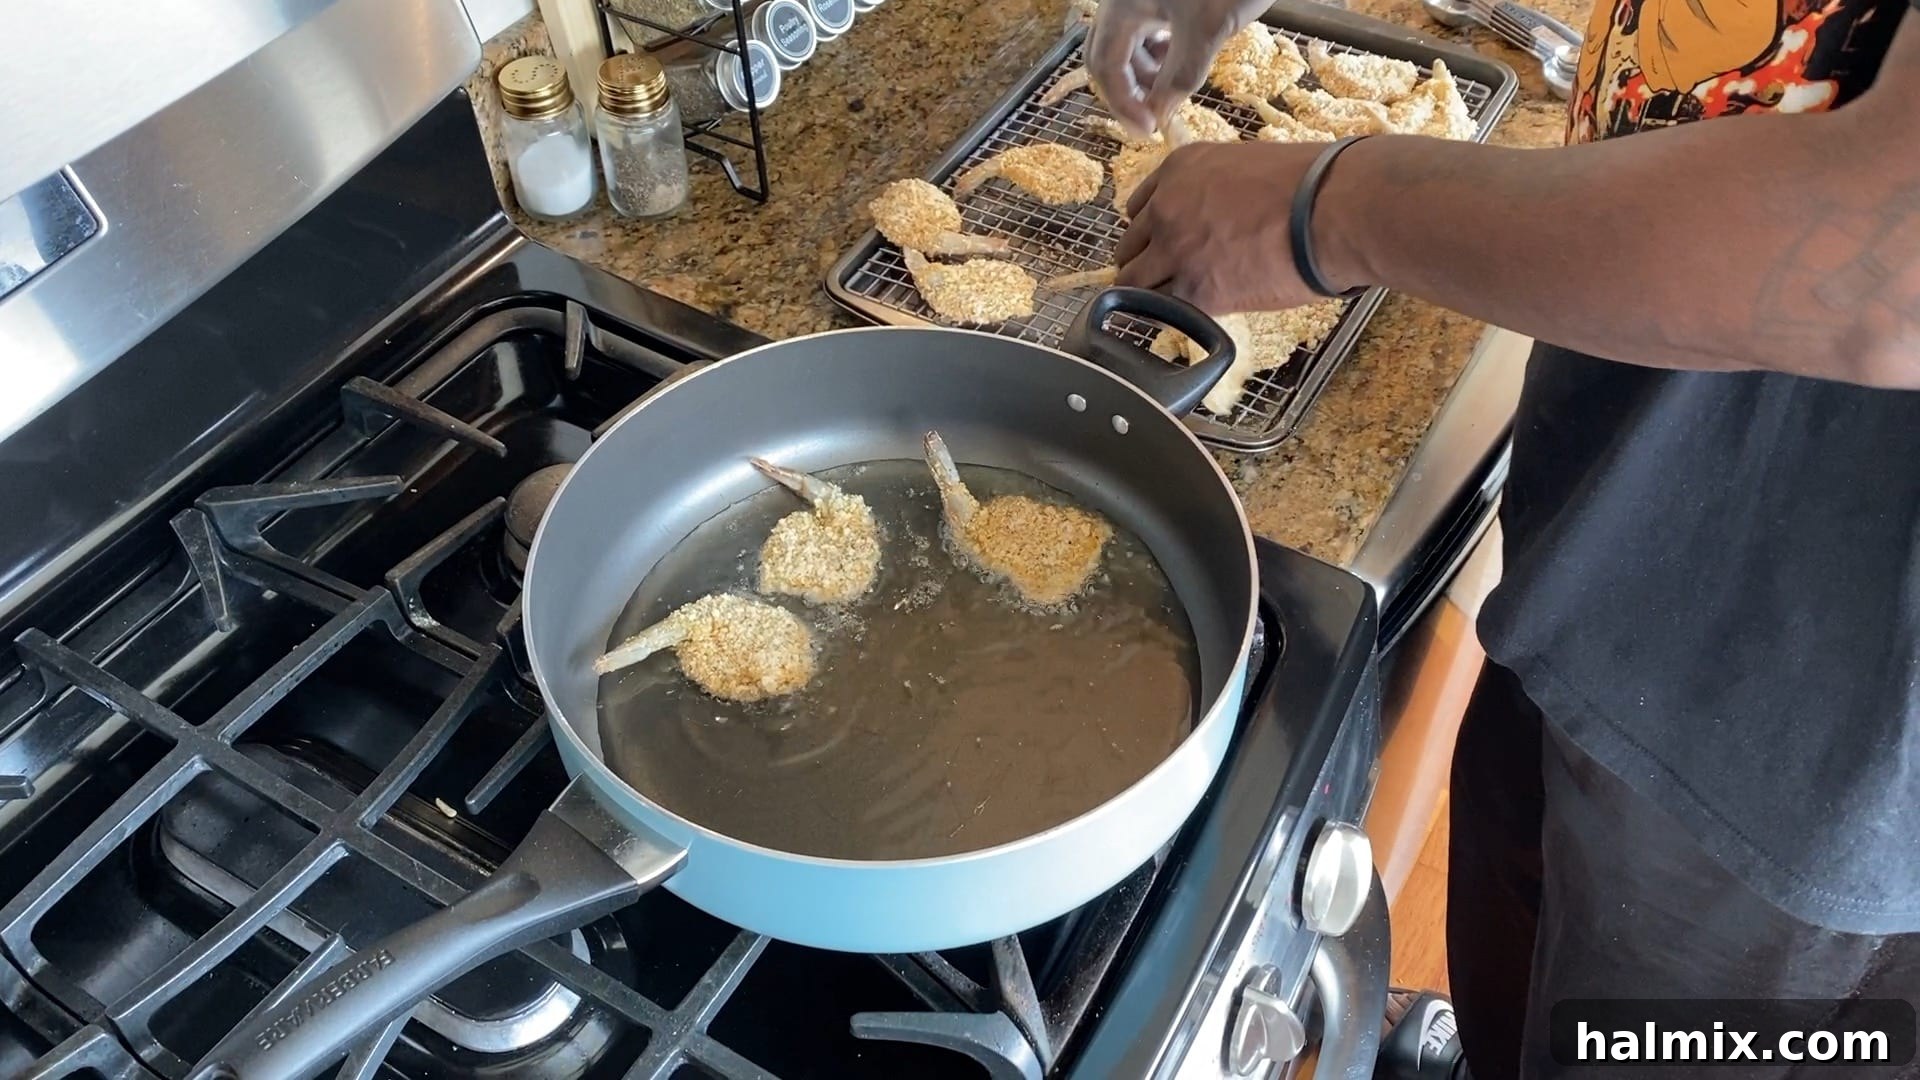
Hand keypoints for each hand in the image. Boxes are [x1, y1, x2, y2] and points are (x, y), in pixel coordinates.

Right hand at [1085, 0, 1269, 134]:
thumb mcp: (1208, 31)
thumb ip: (1180, 77)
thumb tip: (1160, 116)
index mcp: (1122, 3)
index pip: (1104, 65)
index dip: (1122, 103)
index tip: (1147, 130)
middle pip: (1108, 51)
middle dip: (1129, 88)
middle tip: (1154, 116)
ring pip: (1128, 39)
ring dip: (1145, 71)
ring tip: (1172, 88)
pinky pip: (1148, 25)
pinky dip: (1160, 49)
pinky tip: (1182, 59)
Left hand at [1115, 140, 1366, 312]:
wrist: (1328, 212)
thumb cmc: (1307, 184)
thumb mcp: (1245, 166)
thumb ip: (1216, 190)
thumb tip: (1218, 215)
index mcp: (1178, 169)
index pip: (1139, 208)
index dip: (1154, 231)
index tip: (1165, 243)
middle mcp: (1165, 207)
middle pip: (1129, 246)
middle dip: (1146, 263)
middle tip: (1167, 276)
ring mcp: (1173, 250)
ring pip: (1135, 283)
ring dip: (1150, 294)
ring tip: (1175, 302)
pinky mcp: (1192, 290)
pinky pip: (1164, 310)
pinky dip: (1174, 316)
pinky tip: (1193, 316)